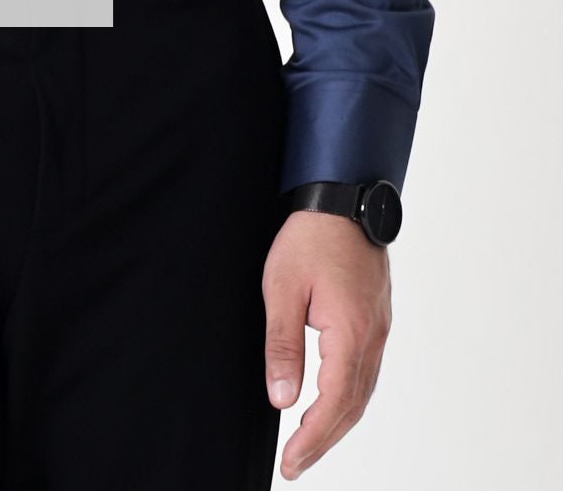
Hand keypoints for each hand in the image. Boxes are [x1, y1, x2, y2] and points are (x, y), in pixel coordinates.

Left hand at [262, 209, 391, 478]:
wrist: (343, 197)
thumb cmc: (311, 237)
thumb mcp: (282, 289)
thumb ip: (283, 346)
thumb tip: (282, 399)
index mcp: (351, 333)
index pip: (335, 403)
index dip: (314, 439)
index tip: (292, 463)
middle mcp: (373, 336)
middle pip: (354, 406)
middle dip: (324, 440)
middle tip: (297, 463)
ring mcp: (380, 328)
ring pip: (363, 390)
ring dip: (338, 421)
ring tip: (309, 442)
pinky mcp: (377, 318)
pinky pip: (367, 370)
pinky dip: (349, 396)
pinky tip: (331, 402)